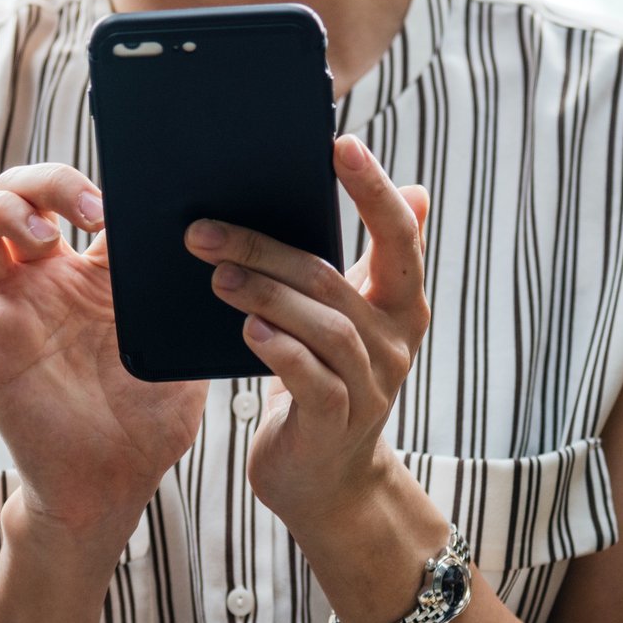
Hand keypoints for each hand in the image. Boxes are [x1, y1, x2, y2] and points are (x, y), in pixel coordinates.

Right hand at [0, 163, 206, 543]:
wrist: (111, 487)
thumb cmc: (149, 424)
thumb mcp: (181, 350)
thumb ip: (187, 302)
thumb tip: (219, 252)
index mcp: (94, 278)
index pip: (74, 201)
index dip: (89, 185)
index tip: (122, 205)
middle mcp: (44, 284)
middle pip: (17, 197)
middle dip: (44, 183)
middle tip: (88, 213)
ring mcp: (9, 309)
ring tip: (42, 237)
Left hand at [184, 136, 430, 529]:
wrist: (327, 479)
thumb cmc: (331, 380)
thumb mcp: (358, 317)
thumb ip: (375, 258)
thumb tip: (416, 188)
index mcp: (401, 303)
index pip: (398, 235)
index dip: (373, 189)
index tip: (340, 144)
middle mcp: (394, 341)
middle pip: (332, 279)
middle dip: (267, 247)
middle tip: (206, 229)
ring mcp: (369, 385)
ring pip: (320, 326)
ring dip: (263, 294)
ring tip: (214, 274)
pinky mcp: (335, 423)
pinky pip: (309, 378)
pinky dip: (278, 349)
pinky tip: (247, 330)